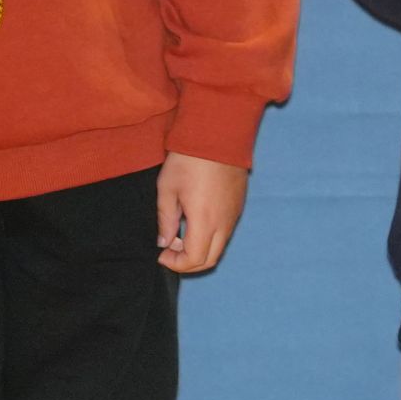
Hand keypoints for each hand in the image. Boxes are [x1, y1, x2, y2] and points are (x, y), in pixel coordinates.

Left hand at [156, 153, 249, 273]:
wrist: (218, 135)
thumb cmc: (189, 160)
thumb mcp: (167, 189)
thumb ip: (165, 220)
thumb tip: (165, 241)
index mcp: (204, 221)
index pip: (194, 260)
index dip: (175, 264)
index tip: (162, 253)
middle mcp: (224, 222)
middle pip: (210, 260)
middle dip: (189, 263)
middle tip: (170, 249)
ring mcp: (234, 214)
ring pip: (219, 247)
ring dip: (200, 249)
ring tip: (180, 233)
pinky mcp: (238, 205)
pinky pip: (226, 232)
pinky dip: (210, 237)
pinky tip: (196, 220)